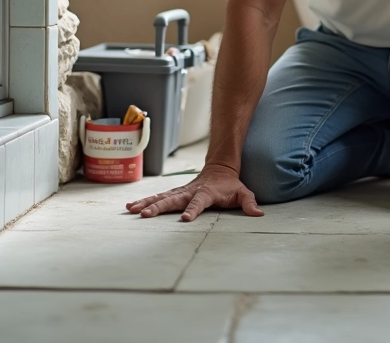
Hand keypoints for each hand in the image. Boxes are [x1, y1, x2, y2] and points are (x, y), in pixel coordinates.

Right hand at [125, 165, 263, 221]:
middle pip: (173, 199)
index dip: (193, 210)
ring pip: (162, 197)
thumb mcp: (243, 193)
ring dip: (147, 203)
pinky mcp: (175, 194)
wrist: (220, 169)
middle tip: (145, 214)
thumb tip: (259, 213)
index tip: (186, 219)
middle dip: (159, 207)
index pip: (199, 202)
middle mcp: (190, 191)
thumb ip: (250, 203)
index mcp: (206, 193)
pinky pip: (158, 197)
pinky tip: (131, 207)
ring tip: (132, 209)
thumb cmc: (231, 185)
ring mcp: (181, 192)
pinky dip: (145, 201)